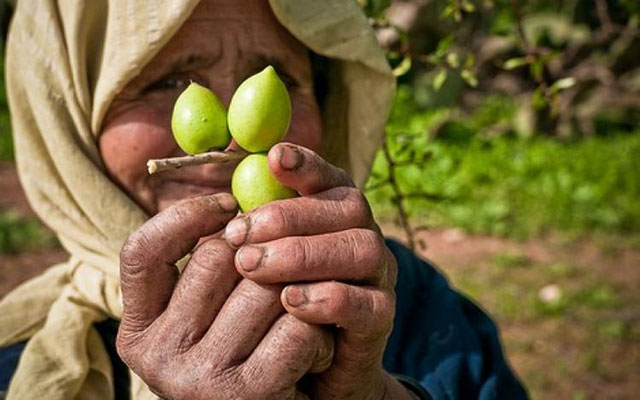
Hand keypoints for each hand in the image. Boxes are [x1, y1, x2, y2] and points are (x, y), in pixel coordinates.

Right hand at [117, 193, 333, 399]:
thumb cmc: (251, 356)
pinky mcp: (247, 395)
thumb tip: (235, 195)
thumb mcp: (212, 315)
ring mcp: (198, 379)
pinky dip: (319, 330)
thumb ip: (209, 265)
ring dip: (300, 291)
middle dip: (264, 250)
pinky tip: (318, 348)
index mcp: (139, 331)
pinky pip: (297, 326)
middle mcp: (157, 358)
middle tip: (287, 267)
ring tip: (305, 313)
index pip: (141, 252)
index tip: (228, 203)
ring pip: (265, 287)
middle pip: (217, 258)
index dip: (185, 215)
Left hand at [223, 144, 415, 399]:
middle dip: (290, 215)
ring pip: (361, 248)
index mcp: (337, 217)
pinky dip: (328, 298)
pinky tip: (290, 302)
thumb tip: (217, 200)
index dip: (307, 165)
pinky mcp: (381, 320)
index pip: (331, 178)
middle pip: (349, 206)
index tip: (274, 158)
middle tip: (239, 234)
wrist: (311, 373)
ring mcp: (378, 278)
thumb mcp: (260, 267)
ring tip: (253, 267)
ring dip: (304, 253)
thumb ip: (251, 233)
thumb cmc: (275, 310)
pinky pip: (368, 302)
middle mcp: (363, 238)